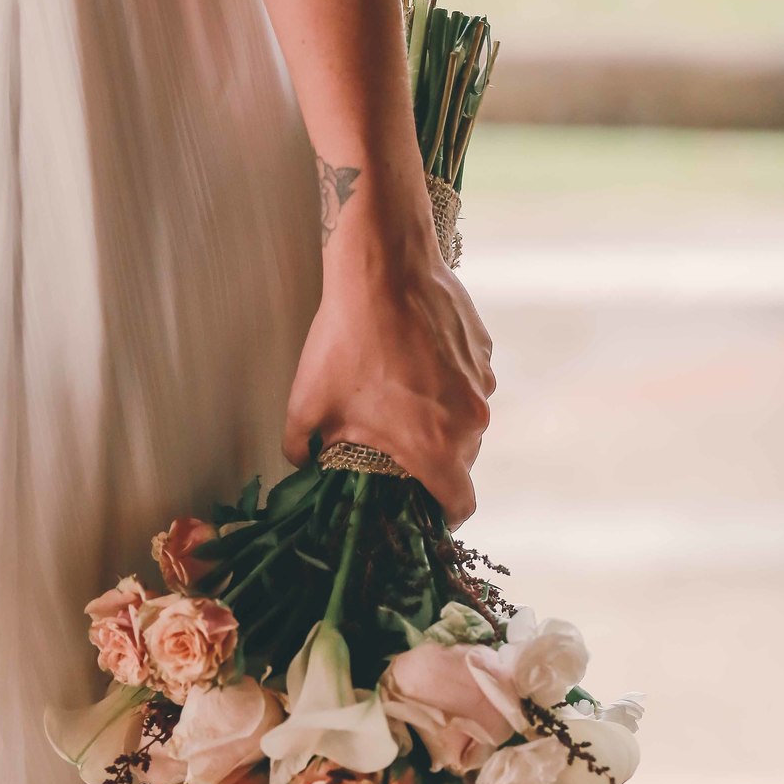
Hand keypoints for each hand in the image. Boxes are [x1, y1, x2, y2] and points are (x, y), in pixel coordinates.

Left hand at [283, 243, 494, 529]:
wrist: (384, 267)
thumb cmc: (348, 339)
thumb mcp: (309, 403)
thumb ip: (301, 448)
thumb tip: (300, 462)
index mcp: (436, 446)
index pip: (460, 505)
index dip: (443, 517)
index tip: (424, 512)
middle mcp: (471, 420)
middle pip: (460, 461)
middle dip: (430, 463)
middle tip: (394, 450)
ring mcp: (482, 383)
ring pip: (465, 420)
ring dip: (438, 420)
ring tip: (399, 398)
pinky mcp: (483, 351)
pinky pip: (468, 383)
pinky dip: (446, 384)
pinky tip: (411, 363)